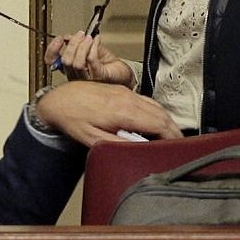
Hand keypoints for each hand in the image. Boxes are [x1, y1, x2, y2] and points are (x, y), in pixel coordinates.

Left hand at [36, 81, 179, 146]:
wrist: (59, 99)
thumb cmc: (73, 118)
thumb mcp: (92, 139)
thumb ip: (118, 145)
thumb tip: (138, 149)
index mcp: (123, 111)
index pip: (158, 123)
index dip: (171, 136)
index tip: (177, 147)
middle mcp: (128, 99)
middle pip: (162, 114)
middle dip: (174, 130)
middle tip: (180, 144)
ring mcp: (125, 93)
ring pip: (156, 106)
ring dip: (166, 120)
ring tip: (171, 135)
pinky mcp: (122, 90)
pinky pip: (147, 100)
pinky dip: (157, 112)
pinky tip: (155, 121)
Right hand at [44, 32, 134, 85]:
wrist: (122, 72)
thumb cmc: (106, 63)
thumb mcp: (88, 48)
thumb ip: (76, 43)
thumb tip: (67, 36)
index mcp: (69, 68)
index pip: (52, 62)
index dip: (52, 49)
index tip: (60, 39)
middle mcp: (75, 76)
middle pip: (65, 61)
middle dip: (73, 43)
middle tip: (82, 34)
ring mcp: (87, 79)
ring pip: (76, 63)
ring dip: (83, 46)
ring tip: (90, 38)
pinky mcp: (99, 77)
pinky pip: (91, 60)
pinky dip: (93, 47)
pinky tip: (97, 41)